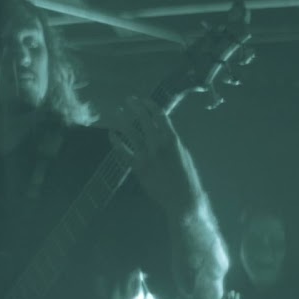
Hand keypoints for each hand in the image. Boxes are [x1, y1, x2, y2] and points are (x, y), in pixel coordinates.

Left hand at [108, 97, 199, 212]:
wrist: (182, 199)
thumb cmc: (186, 176)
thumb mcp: (182, 153)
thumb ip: (170, 139)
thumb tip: (160, 127)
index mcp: (172, 139)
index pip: (159, 115)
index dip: (149, 105)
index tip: (143, 100)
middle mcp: (158, 144)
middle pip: (143, 120)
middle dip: (135, 107)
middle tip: (128, 100)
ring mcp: (146, 156)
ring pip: (130, 132)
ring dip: (122, 120)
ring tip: (117, 111)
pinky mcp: (137, 167)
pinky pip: (122, 151)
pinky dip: (116, 141)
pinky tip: (112, 134)